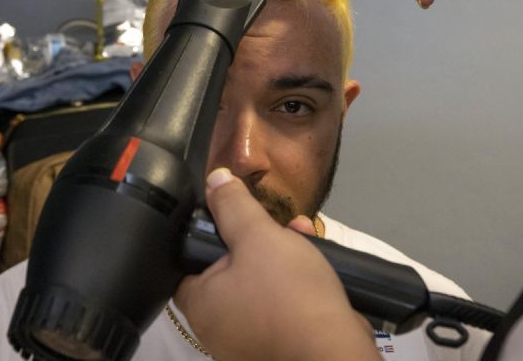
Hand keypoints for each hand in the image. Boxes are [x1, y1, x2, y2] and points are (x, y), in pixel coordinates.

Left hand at [176, 168, 379, 360]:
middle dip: (259, 239)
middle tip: (279, 224)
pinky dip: (294, 285)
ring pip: (259, 285)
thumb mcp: (259, 236)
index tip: (231, 217)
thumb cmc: (288, 293)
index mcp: (200, 305)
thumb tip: (214, 180)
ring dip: (281, 256)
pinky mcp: (278, 346)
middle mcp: (217, 329)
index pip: (188, 261)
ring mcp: (248, 342)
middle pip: (231, 270)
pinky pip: (279, 306)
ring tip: (303, 235)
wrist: (334, 351)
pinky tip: (316, 263)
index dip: (208, 235)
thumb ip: (234, 207)